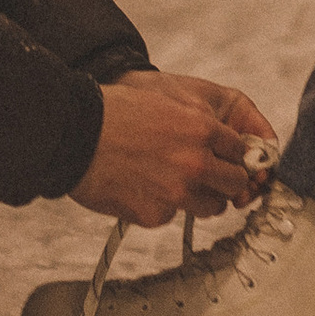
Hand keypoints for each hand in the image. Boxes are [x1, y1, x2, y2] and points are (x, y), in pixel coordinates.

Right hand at [71, 68, 274, 228]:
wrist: (74, 135)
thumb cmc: (115, 112)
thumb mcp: (166, 100)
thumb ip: (199, 122)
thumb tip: (222, 143)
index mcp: (201, 129)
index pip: (240, 151)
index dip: (233, 154)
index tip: (228, 159)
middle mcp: (195, 163)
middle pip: (235, 183)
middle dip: (225, 179)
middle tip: (210, 175)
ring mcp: (177, 193)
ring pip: (213, 207)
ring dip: (201, 198)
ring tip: (175, 183)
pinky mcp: (156, 216)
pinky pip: (174, 216)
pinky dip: (163, 206)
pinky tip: (143, 188)